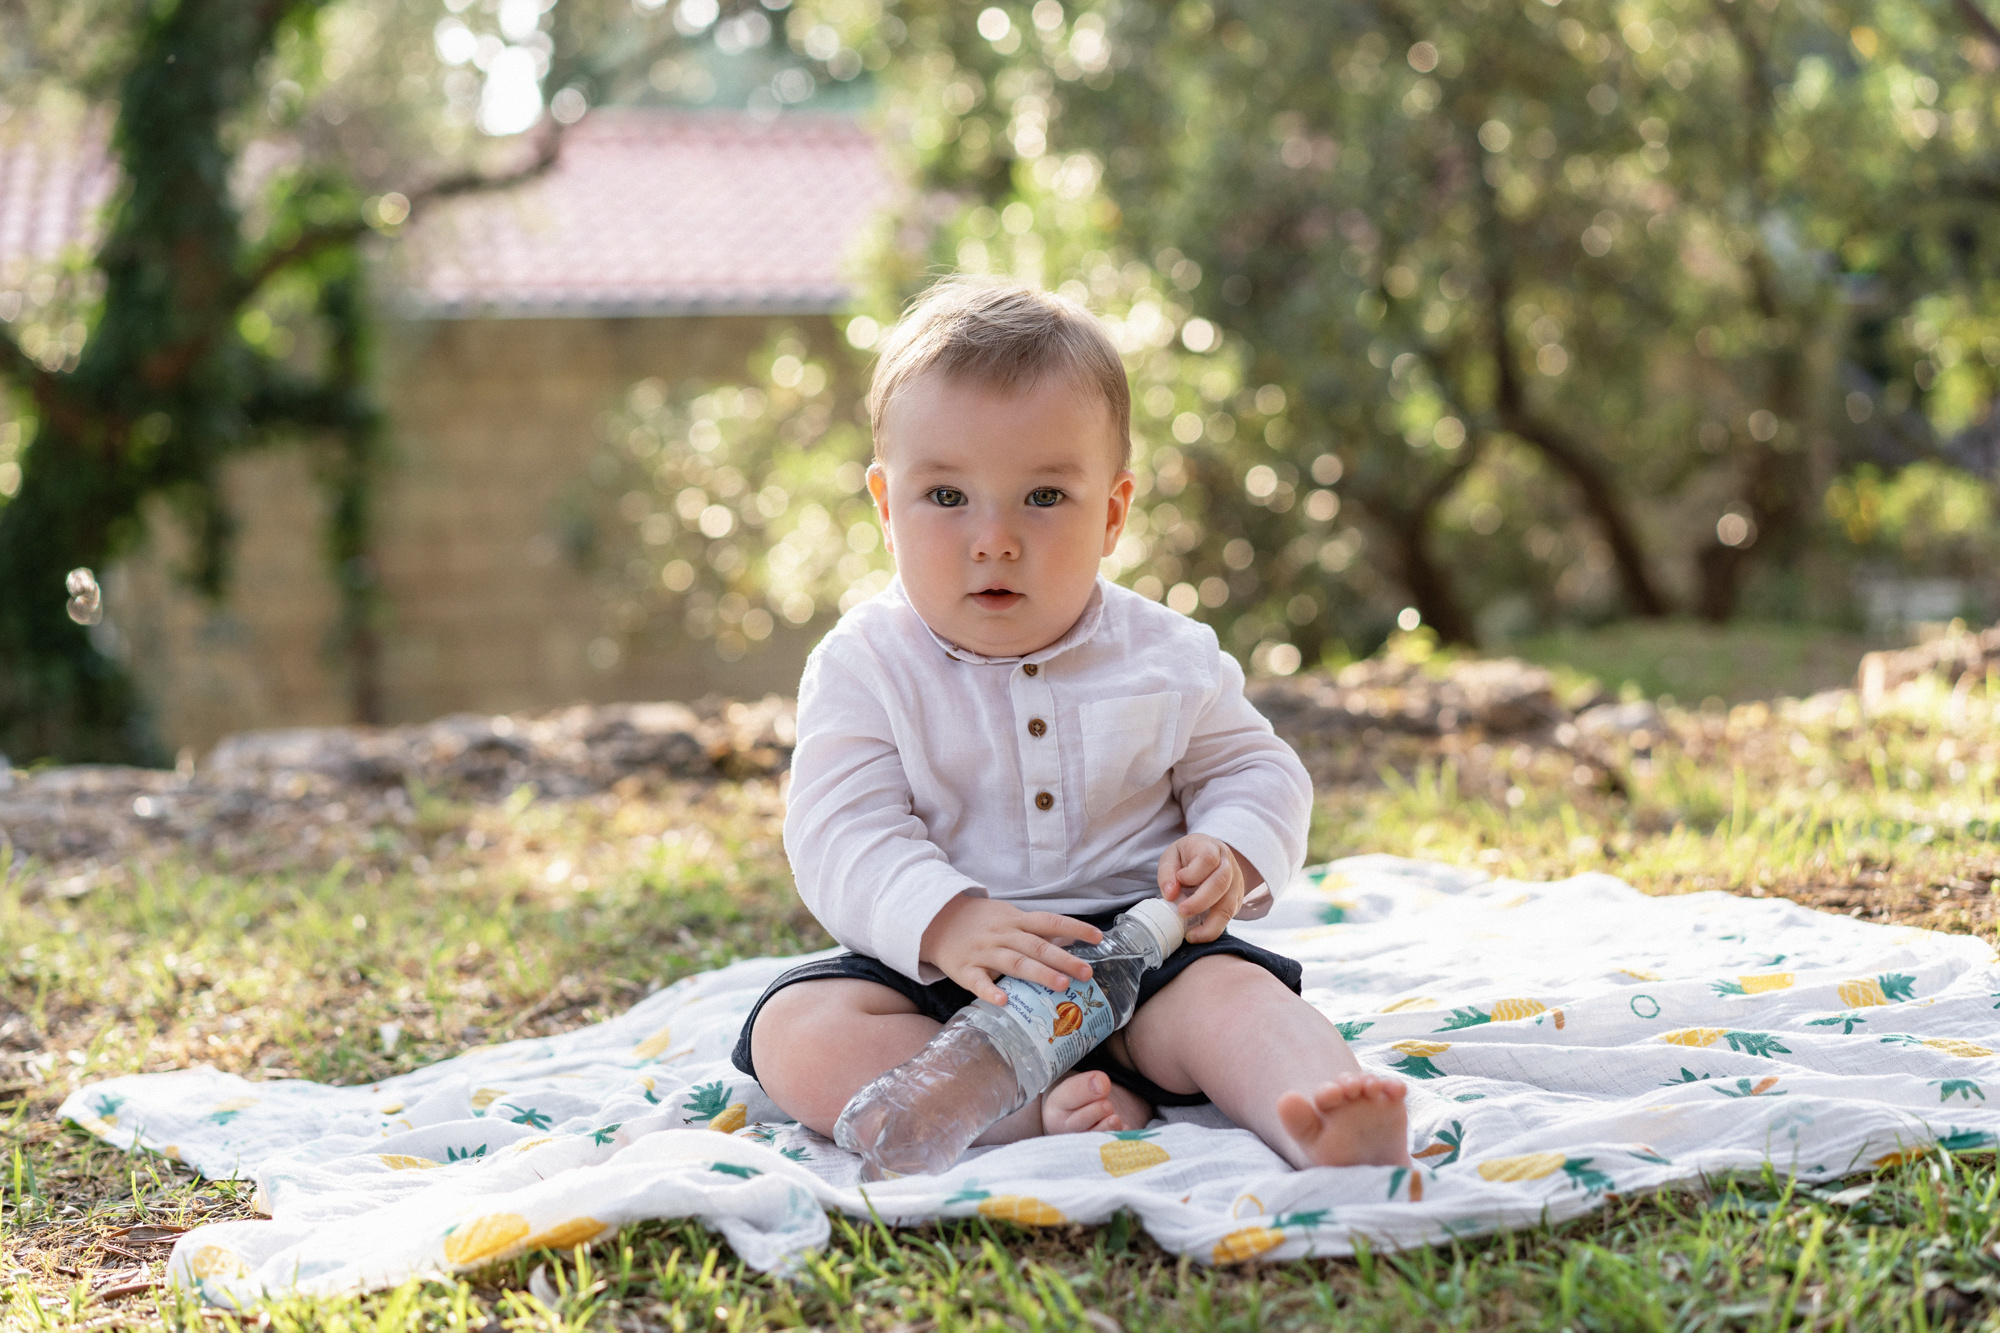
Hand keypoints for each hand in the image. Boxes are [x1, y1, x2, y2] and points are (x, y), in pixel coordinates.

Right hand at [920, 895, 1104, 1005]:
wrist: (935, 919)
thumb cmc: (980, 920)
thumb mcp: (1009, 916)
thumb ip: (1038, 928)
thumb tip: (1073, 937)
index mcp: (1016, 920)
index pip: (1050, 921)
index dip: (1075, 928)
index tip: (1099, 938)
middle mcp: (1002, 934)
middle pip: (1037, 946)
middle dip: (1063, 959)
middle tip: (1087, 974)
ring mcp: (983, 952)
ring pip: (1014, 962)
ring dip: (1039, 973)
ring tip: (1062, 986)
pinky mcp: (964, 969)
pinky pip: (978, 982)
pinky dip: (990, 991)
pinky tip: (1004, 1002)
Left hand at [1157, 834, 1258, 942]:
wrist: (1212, 857)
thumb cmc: (1188, 857)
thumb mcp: (1172, 856)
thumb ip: (1167, 872)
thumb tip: (1170, 894)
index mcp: (1211, 848)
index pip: (1208, 859)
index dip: (1194, 873)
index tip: (1180, 879)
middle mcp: (1228, 866)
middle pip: (1221, 883)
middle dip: (1200, 902)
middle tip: (1181, 912)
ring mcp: (1235, 884)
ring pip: (1228, 906)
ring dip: (1209, 924)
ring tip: (1190, 935)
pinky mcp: (1236, 901)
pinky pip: (1228, 918)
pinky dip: (1212, 929)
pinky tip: (1197, 934)